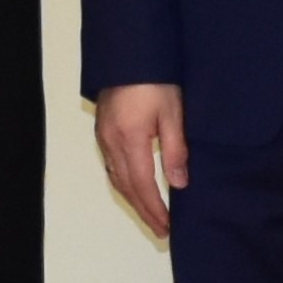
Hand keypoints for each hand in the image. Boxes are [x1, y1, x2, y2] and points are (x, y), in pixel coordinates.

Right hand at [95, 83, 187, 240]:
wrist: (128, 51)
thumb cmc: (154, 78)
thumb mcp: (172, 112)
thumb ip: (175, 149)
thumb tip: (179, 183)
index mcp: (129, 139)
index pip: (142, 185)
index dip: (154, 209)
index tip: (167, 227)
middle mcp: (111, 142)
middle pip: (126, 187)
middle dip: (143, 211)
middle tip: (160, 230)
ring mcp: (103, 136)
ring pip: (116, 178)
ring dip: (133, 199)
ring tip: (150, 215)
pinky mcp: (103, 129)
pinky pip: (111, 166)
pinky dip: (124, 183)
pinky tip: (134, 187)